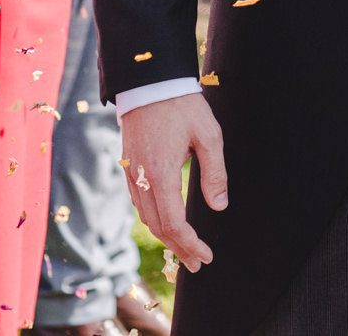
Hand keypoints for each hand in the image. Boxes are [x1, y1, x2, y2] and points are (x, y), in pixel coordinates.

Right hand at [120, 94, 227, 271]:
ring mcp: (132, 174)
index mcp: (161, 174)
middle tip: (198, 263)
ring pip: (146, 217)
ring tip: (186, 250)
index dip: (189, 243)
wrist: (149, 84)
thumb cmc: (183, 107)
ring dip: (166, 236)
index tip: (205, 256)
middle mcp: (141, 178)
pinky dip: (155, 219)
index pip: (172, 223)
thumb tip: (219, 206)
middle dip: (179, 248)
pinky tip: (168, 223)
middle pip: (158, 226)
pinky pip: (140, 203)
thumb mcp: (209, 136)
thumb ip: (214, 173)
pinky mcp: (129, 168)